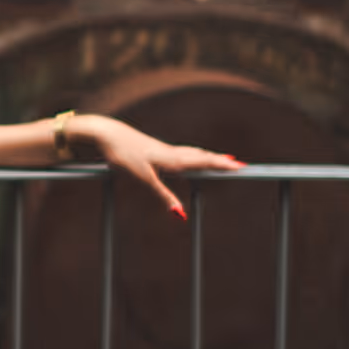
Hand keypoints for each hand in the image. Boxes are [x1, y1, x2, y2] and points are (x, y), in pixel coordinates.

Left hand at [79, 115, 244, 219]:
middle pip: (202, 156)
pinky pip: (181, 151)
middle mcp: (172, 152)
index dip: (222, 165)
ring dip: (208, 156)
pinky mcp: (154, 147)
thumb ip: (163, 196)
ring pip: (192, 152)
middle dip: (220, 161)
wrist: (106, 133)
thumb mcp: (142, 180)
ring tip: (220, 159)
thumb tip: (181, 215)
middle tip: (239, 165)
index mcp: (172, 159)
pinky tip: (188, 156)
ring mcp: (163, 148)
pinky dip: (193, 154)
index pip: (204, 162)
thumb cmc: (123, 155)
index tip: (242, 167)